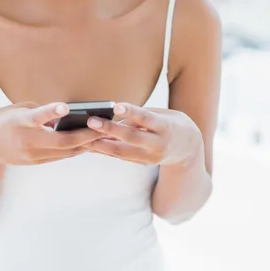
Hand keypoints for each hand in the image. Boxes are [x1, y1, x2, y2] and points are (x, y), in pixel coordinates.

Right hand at [0, 101, 105, 166]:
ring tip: (104, 135)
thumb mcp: (18, 110)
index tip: (66, 107)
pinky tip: (89, 142)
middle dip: (84, 134)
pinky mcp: (36, 162)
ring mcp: (33, 155)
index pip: (37, 117)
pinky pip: (61, 155)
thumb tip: (66, 117)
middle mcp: (27, 141)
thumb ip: (41, 112)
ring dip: (85, 144)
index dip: (51, 112)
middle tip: (103, 125)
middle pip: (61, 140)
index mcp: (20, 123)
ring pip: (65, 151)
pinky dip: (75, 149)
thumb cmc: (3, 121)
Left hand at [85, 103, 201, 165]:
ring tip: (82, 136)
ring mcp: (150, 157)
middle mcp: (158, 145)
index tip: (115, 106)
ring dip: (100, 145)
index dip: (131, 112)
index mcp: (165, 127)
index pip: (146, 118)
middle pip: (131, 138)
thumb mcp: (160, 115)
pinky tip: (89, 145)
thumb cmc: (169, 123)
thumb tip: (112, 117)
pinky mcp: (142, 164)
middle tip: (90, 121)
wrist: (187, 148)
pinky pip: (120, 157)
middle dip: (110, 130)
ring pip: (122, 152)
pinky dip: (104, 150)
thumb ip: (139, 116)